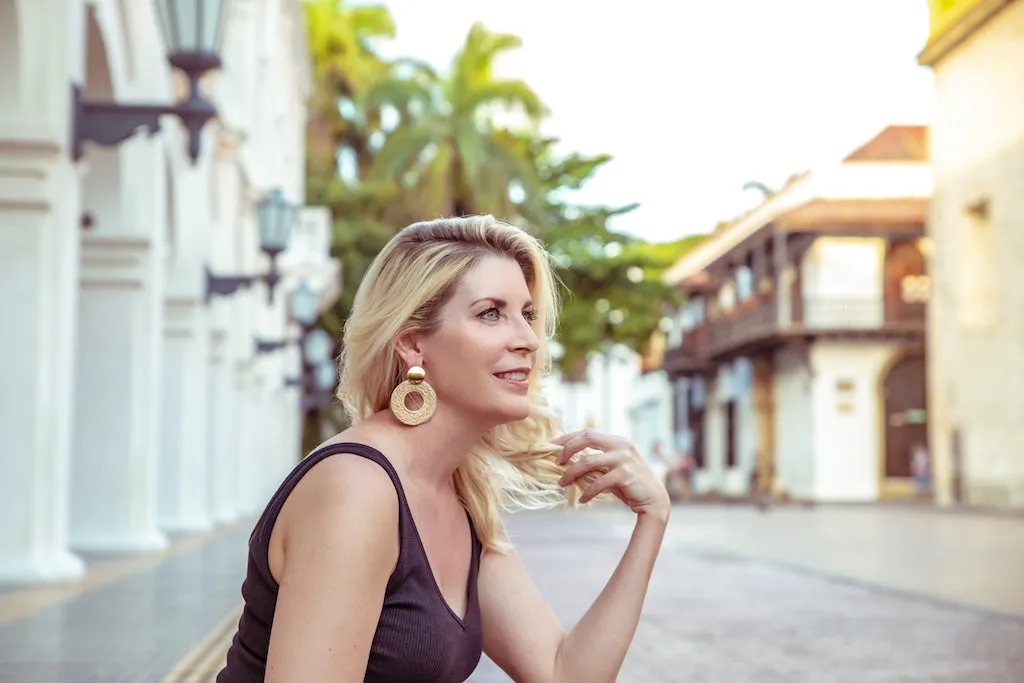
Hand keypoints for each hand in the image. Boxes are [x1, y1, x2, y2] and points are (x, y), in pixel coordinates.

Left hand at [554, 429, 670, 518]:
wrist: (654, 499)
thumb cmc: (629, 483)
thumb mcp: (614, 466)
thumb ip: (597, 460)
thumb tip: (568, 459)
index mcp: (617, 441)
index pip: (588, 432)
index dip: (568, 438)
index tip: (552, 446)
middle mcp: (621, 446)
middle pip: (587, 438)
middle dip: (568, 449)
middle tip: (556, 462)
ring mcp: (624, 460)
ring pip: (588, 461)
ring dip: (572, 473)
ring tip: (562, 483)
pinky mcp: (625, 475)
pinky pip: (599, 482)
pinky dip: (587, 491)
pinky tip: (582, 499)